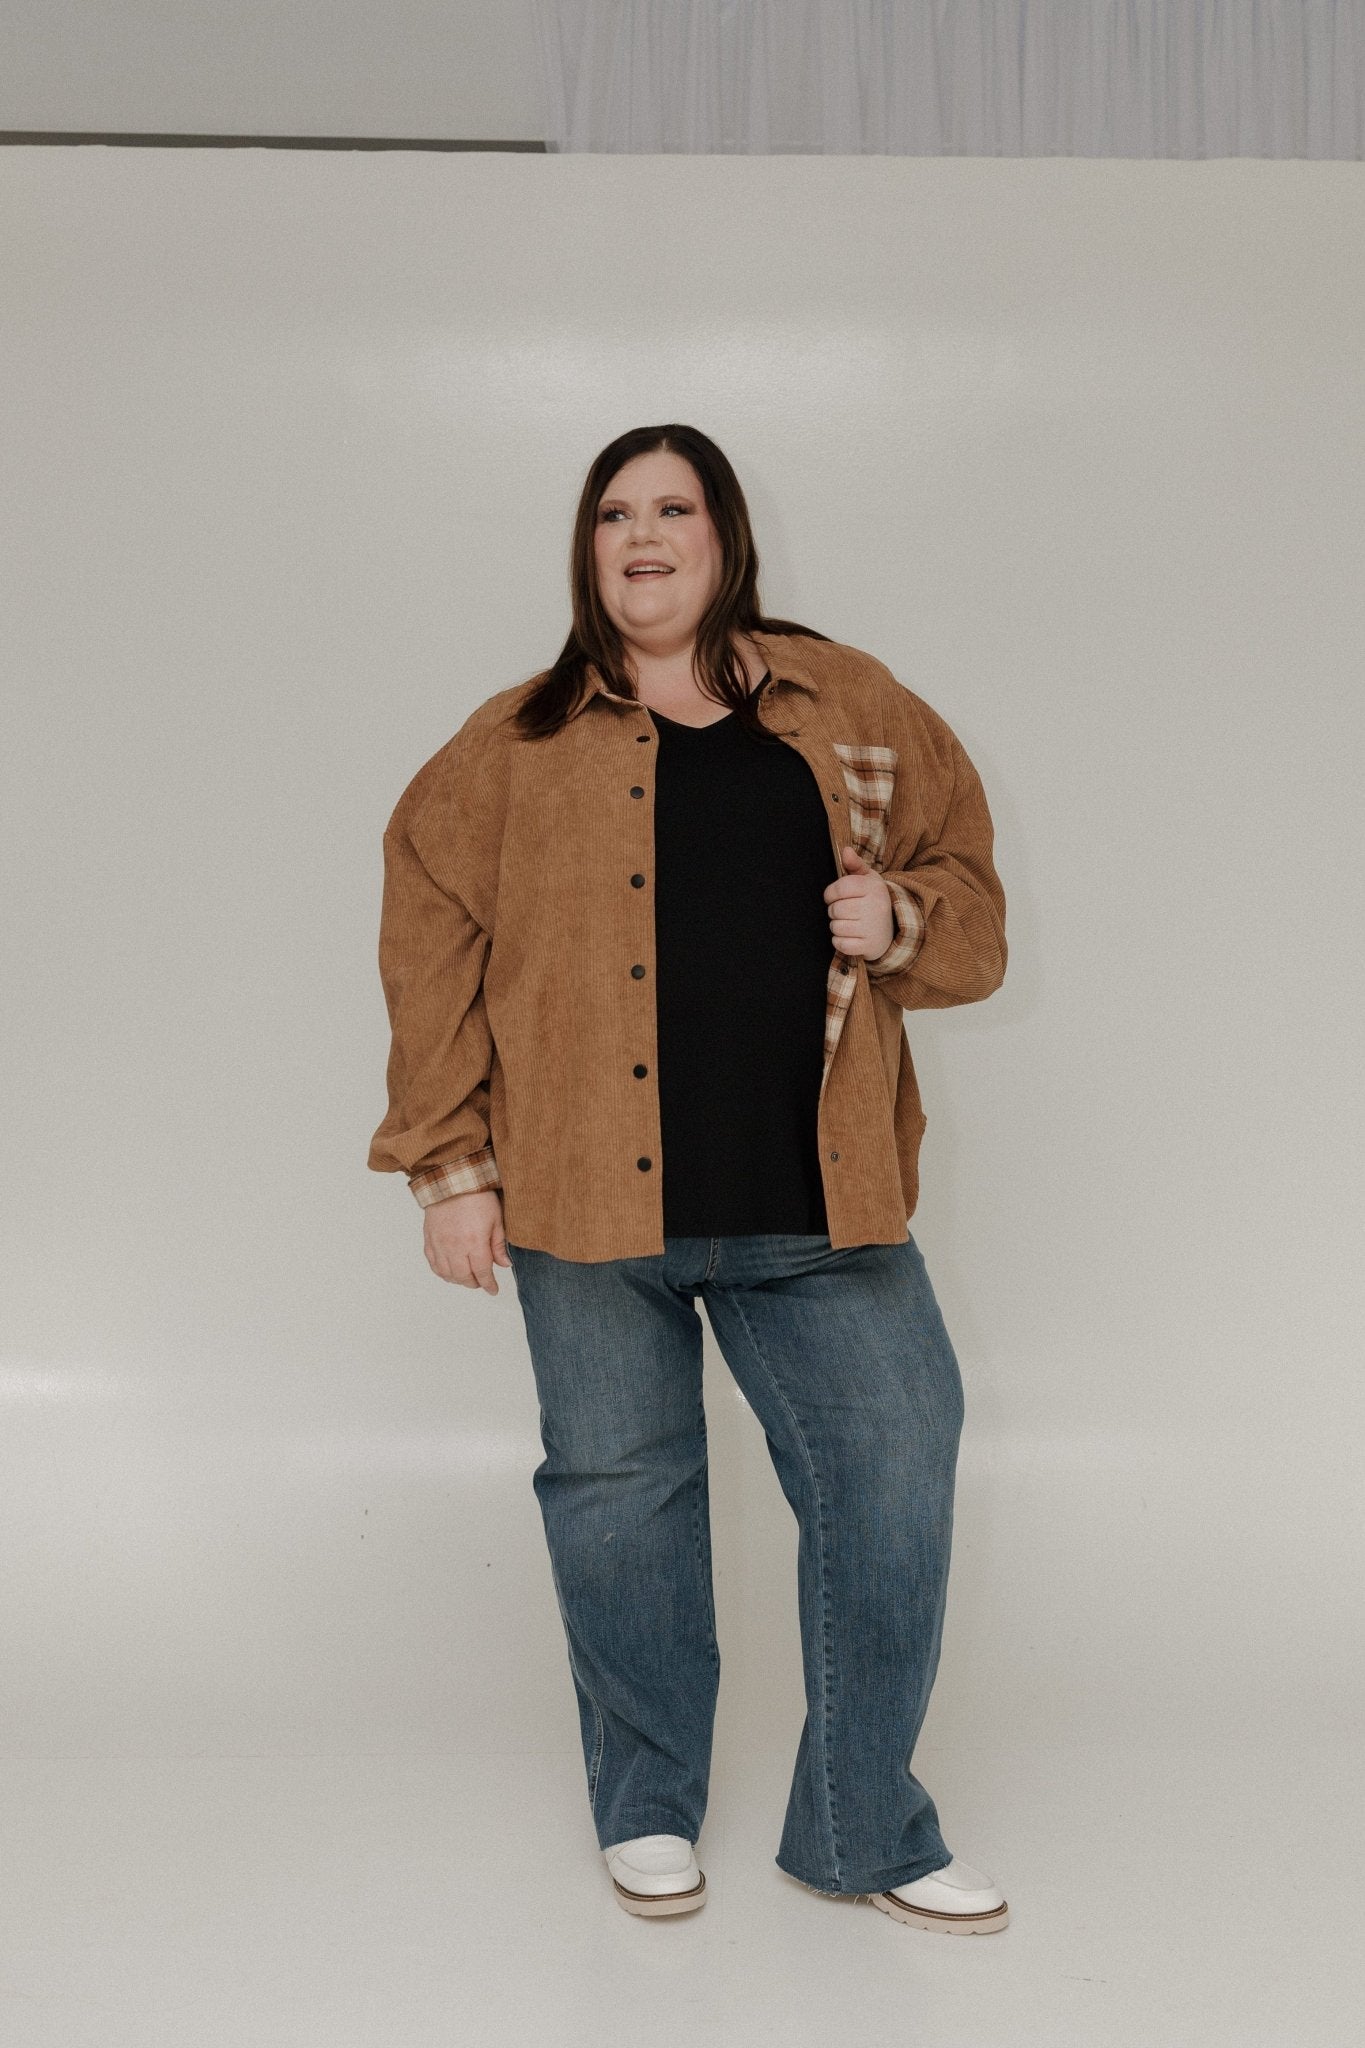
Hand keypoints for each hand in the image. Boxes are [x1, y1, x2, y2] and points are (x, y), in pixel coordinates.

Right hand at [423, 1188, 510, 1294]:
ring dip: (458, 1280)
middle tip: (482, 1282)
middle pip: (464, 1277)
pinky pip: (433, 1264)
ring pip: (447, 1274)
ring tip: (467, 1277)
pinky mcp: (429, 1239)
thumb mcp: (496, 1218)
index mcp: (474, 1242)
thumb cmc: (476, 1196)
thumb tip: (504, 1264)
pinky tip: (450, 1270)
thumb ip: (498, 1244)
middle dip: (474, 1283)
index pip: (482, 1273)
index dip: (489, 1285)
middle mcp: (454, 1247)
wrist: (451, 1180)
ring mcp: (439, 1244)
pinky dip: (442, 1272)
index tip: (493, 1290)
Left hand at [824, 846, 894, 960]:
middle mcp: (875, 907)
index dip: (830, 893)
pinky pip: (840, 944)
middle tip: (844, 911)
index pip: (840, 887)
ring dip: (837, 927)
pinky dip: (840, 942)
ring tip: (849, 923)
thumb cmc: (873, 901)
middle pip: (835, 909)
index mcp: (873, 888)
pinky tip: (850, 936)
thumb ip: (854, 865)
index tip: (833, 897)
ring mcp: (872, 928)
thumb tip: (845, 850)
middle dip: (834, 911)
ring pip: (836, 927)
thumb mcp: (868, 880)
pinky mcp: (869, 946)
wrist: (892, 930)